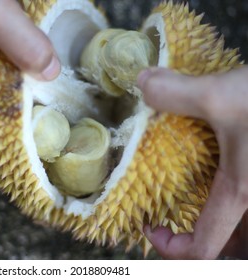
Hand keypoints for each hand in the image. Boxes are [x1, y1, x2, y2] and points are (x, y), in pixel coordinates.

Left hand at [137, 67, 247, 258]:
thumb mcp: (221, 94)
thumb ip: (175, 94)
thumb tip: (141, 83)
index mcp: (243, 195)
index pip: (204, 250)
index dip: (171, 249)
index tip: (152, 226)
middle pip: (235, 251)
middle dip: (205, 245)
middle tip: (180, 222)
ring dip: (230, 232)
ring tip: (205, 208)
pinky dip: (241, 213)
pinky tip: (235, 182)